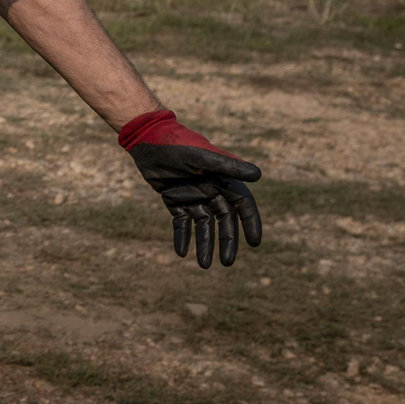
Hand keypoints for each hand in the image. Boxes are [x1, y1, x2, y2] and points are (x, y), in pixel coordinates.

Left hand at [120, 110, 262, 267]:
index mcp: (223, 178)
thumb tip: (259, 175)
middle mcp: (211, 189)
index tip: (254, 243)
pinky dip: (183, 237)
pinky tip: (182, 252)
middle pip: (224, 220)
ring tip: (205, 265)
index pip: (242, 204)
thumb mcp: (201, 156)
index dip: (250, 222)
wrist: (145, 138)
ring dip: (205, 244)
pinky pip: (182, 222)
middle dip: (226, 241)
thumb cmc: (176, 143)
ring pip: (204, 225)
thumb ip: (227, 167)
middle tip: (226, 263)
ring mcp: (193, 196)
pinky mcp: (175, 200)